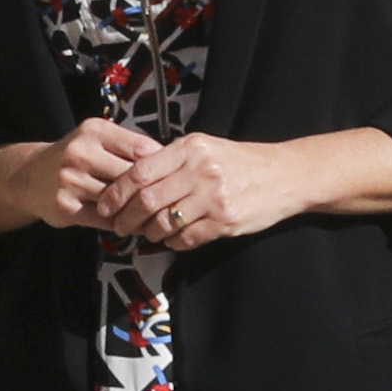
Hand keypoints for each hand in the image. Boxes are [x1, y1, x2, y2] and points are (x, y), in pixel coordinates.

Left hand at [80, 126, 299, 252]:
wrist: (285, 175)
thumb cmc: (240, 162)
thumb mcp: (205, 148)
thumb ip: (171, 160)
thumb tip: (130, 179)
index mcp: (190, 148)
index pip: (140, 171)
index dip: (116, 192)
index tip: (105, 204)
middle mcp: (201, 171)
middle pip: (147, 200)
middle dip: (126, 218)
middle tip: (119, 226)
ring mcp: (214, 197)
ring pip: (164, 222)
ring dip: (149, 233)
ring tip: (146, 233)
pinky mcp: (226, 221)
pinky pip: (186, 238)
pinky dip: (172, 242)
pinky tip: (171, 239)